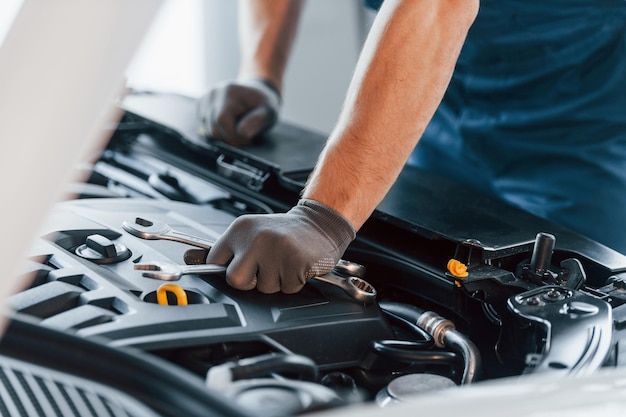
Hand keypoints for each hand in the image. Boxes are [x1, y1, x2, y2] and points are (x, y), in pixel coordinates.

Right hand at [197, 78, 280, 146]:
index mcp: (229, 91)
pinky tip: (229, 126)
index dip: (234, 136)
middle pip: (213, 128)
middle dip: (229, 138)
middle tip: (244, 138)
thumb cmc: (261, 104)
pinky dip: (217, 132)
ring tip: (238, 130)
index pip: (221, 120)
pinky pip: (204, 128)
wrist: (254, 94)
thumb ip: (257, 122)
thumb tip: (242, 133)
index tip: (248, 139)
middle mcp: (213, 93)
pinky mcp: (200, 107)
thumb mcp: (268, 111)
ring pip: (207, 131)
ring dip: (224, 136)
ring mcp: (204, 99)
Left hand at [206, 199, 355, 293]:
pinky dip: (293, 282)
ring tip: (284, 263)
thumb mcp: (253, 233)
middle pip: (236, 280)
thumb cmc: (285, 233)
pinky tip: (296, 265)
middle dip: (251, 281)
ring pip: (264, 288)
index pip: (214, 260)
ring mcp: (275, 250)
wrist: (320, 223)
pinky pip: (286, 289)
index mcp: (240, 229)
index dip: (226, 270)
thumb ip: (227, 249)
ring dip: (276, 281)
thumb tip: (189, 258)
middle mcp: (255, 238)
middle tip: (265, 268)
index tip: (239, 267)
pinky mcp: (295, 262)